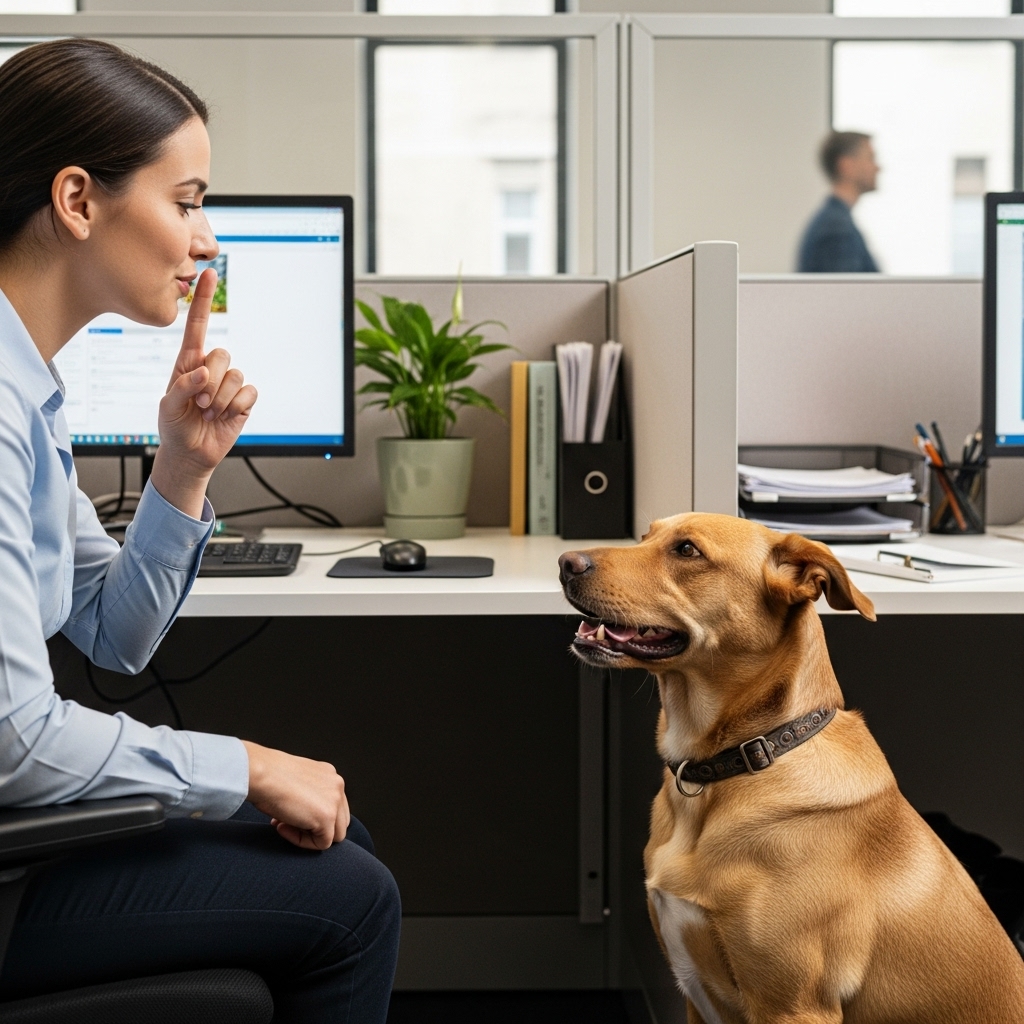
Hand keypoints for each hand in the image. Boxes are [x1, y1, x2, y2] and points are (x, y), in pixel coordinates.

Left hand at [151, 269, 257, 516]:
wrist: (190, 453)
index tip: (207, 274)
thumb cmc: (174, 426)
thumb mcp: (168, 406)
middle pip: (221, 354)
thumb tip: (205, 373)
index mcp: (187, 362)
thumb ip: (184, 386)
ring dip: (220, 399)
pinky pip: (248, 392)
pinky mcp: (243, 400)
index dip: (203, 300)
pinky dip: (235, 407)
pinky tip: (225, 416)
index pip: (197, 326)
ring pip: (235, 374)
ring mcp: (228, 384)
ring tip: (208, 412)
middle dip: (210, 381)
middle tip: (198, 403)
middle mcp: (210, 368)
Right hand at [242, 740, 349, 849]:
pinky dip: (302, 842)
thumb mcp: (294, 781)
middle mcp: (337, 785)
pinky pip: (322, 843)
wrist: (260, 773)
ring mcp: (335, 801)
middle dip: (315, 827)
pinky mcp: (327, 817)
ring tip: (284, 825)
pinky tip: (282, 827)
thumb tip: (304, 815)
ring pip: (336, 834)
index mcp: (329, 775)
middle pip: (340, 821)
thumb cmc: (267, 775)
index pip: (334, 805)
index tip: (289, 814)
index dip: (312, 816)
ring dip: (310, 836)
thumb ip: (307, 794)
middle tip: (287, 822)